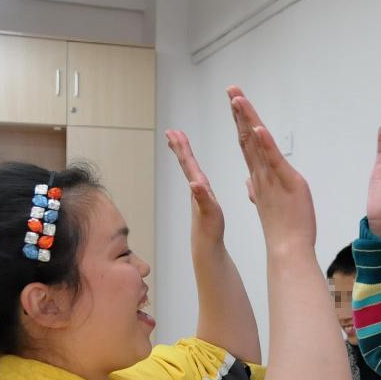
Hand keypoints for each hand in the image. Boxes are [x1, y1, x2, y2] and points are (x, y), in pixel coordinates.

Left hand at [165, 130, 224, 245]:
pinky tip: (194, 171)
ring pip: (190, 170)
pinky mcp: (203, 201)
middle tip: (171, 132)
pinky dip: (195, 171)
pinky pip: (197, 180)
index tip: (173, 132)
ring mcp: (199, 195)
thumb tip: (195, 183)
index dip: (182, 147)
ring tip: (179, 144)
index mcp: (198, 188)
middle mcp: (196, 189)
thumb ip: (202, 197)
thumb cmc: (209, 231)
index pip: (188, 163)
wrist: (208, 247)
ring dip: (185, 156)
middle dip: (180, 147)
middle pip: (186, 163)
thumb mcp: (209, 212)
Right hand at [227, 86, 315, 251]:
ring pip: (255, 144)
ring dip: (247, 120)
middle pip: (247, 137)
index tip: (235, 103)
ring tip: (238, 100)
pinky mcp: (284, 182)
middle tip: (231, 90)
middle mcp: (261, 174)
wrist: (286, 250)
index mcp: (259, 178)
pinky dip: (264, 143)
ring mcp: (270, 178)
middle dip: (239, 112)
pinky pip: (271, 159)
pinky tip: (257, 128)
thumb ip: (256, 191)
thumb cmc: (282, 230)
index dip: (240, 123)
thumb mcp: (268, 205)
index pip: (247, 145)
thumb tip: (249, 182)